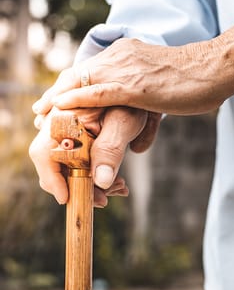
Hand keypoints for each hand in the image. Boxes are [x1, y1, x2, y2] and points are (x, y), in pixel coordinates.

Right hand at [29, 106, 159, 206]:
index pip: (44, 153)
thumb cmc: (128, 101)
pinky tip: (114, 182)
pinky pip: (76, 162)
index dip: (52, 179)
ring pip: (66, 167)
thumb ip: (110, 149)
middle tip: (104, 200)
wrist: (134, 89)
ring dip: (88, 183)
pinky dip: (92, 175)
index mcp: (62, 117)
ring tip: (118, 188)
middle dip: (77, 186)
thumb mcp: (123, 122)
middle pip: (53, 165)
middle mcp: (57, 125)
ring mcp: (64, 133)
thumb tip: (101, 182)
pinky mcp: (75, 139)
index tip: (67, 199)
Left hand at [32, 38, 231, 115]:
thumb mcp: (163, 83)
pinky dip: (78, 99)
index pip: (90, 69)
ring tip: (42, 116)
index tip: (54, 103)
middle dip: (56, 94)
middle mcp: (123, 56)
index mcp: (128, 53)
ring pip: (83, 82)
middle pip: (79, 73)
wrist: (216, 67)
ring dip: (59, 99)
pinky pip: (101, 92)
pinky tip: (60, 106)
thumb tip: (138, 138)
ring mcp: (129, 69)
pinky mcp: (137, 86)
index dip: (69, 86)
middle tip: (40, 113)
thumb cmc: (195, 79)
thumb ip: (146, 103)